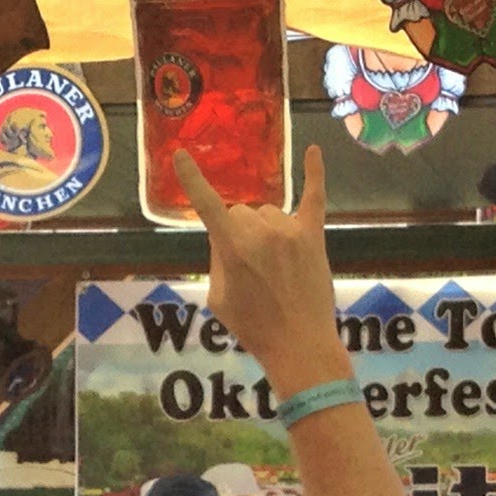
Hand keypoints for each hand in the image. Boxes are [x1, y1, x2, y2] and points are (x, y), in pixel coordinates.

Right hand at [174, 146, 348, 396]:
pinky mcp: (314, 235)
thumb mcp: (218, 300)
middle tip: (247, 269)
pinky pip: (314, 196)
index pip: (206, 206)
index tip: (181, 155)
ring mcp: (290, 230)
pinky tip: (314, 150)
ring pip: (267, 213)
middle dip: (237, 232)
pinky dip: (314, 173)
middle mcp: (261, 231)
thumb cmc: (253, 328)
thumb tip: (224, 237)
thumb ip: (217, 261)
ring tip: (272, 265)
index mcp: (232, 248)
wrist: (299, 345)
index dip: (192, 180)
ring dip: (263, 229)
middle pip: (239, 213)